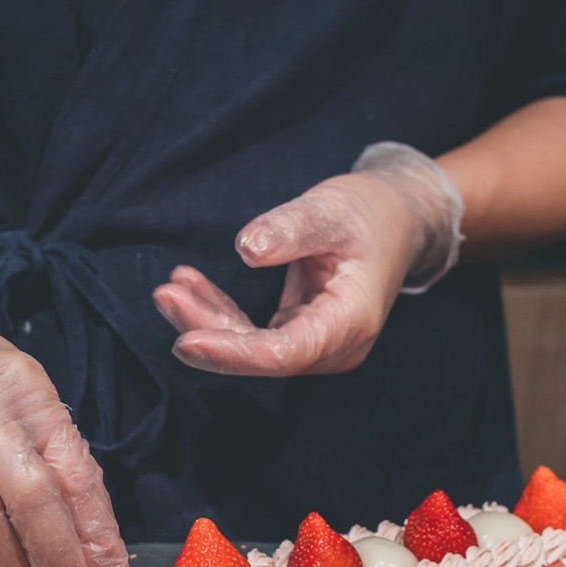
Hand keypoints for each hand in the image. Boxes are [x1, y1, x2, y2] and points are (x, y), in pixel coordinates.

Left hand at [153, 145, 463, 376]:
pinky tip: (189, 286)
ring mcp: (317, 343)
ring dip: (207, 321)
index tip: (186, 340)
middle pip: (261, 356)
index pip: (284, 353)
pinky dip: (219, 313)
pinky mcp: (301, 332)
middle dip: (208, 331)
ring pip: (252, 348)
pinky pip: (253, 333)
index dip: (233, 353)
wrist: (399, 220)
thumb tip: (248, 248)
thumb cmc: (370, 213)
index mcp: (350, 323)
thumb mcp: (332, 210)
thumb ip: (291, 229)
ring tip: (170, 288)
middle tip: (166, 294)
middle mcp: (335, 345)